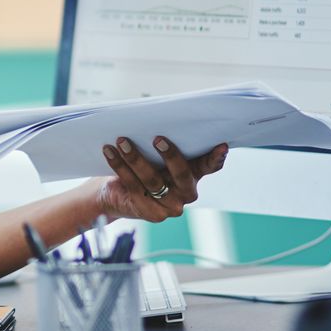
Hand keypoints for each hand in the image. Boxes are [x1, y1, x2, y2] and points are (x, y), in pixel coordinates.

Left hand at [96, 138, 228, 222]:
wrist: (115, 194)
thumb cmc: (141, 167)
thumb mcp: (155, 155)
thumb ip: (164, 144)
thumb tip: (160, 118)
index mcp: (193, 175)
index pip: (209, 166)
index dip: (216, 158)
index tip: (220, 146)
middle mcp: (186, 193)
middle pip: (181, 174)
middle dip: (170, 156)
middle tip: (158, 138)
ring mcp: (169, 206)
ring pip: (152, 180)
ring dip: (135, 158)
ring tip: (122, 141)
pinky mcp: (149, 212)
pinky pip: (133, 185)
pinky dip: (119, 166)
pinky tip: (110, 152)